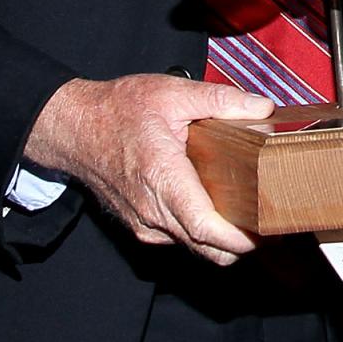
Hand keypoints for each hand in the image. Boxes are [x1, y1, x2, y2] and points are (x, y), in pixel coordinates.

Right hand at [24, 74, 272, 264]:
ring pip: (195, 248)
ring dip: (222, 239)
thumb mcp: (172, 93)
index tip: (265, 231)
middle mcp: (153, 211)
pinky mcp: (142, 227)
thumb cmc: (117, 110)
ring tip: (246, 210)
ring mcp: (146, 224)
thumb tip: (263, 108)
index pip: (206, 228)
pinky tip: (215, 204)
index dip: (240, 239)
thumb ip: (220, 100)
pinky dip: (202, 232)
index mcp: (162, 178)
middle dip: (242, 242)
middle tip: (268, 219)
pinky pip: (180, 239)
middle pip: (208, 249)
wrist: (74, 129)